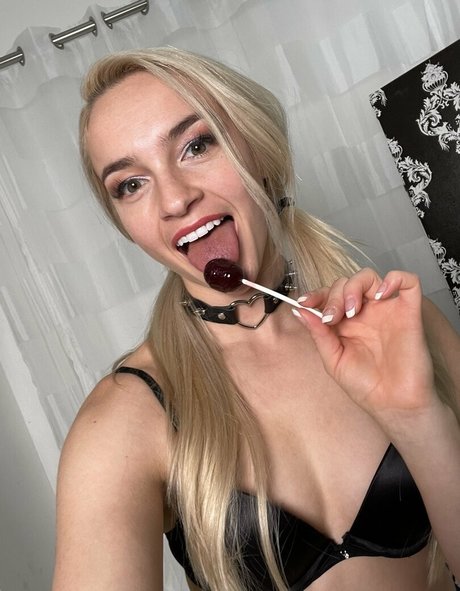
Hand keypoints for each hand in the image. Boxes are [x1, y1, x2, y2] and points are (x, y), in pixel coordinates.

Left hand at [294, 268, 435, 426]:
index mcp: (346, 323)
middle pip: (346, 284)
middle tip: (332, 318)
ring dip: (355, 286)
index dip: (316, 295)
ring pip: (370, 277)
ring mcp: (386, 310)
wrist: (393, 405)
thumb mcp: (333, 360)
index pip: (329, 296)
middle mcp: (365, 313)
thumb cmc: (365, 385)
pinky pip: (408, 282)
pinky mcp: (409, 312)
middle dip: (334, 296)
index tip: (304, 303)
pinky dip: (394, 278)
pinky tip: (380, 294)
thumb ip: (319, 334)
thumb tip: (301, 311)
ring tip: (351, 309)